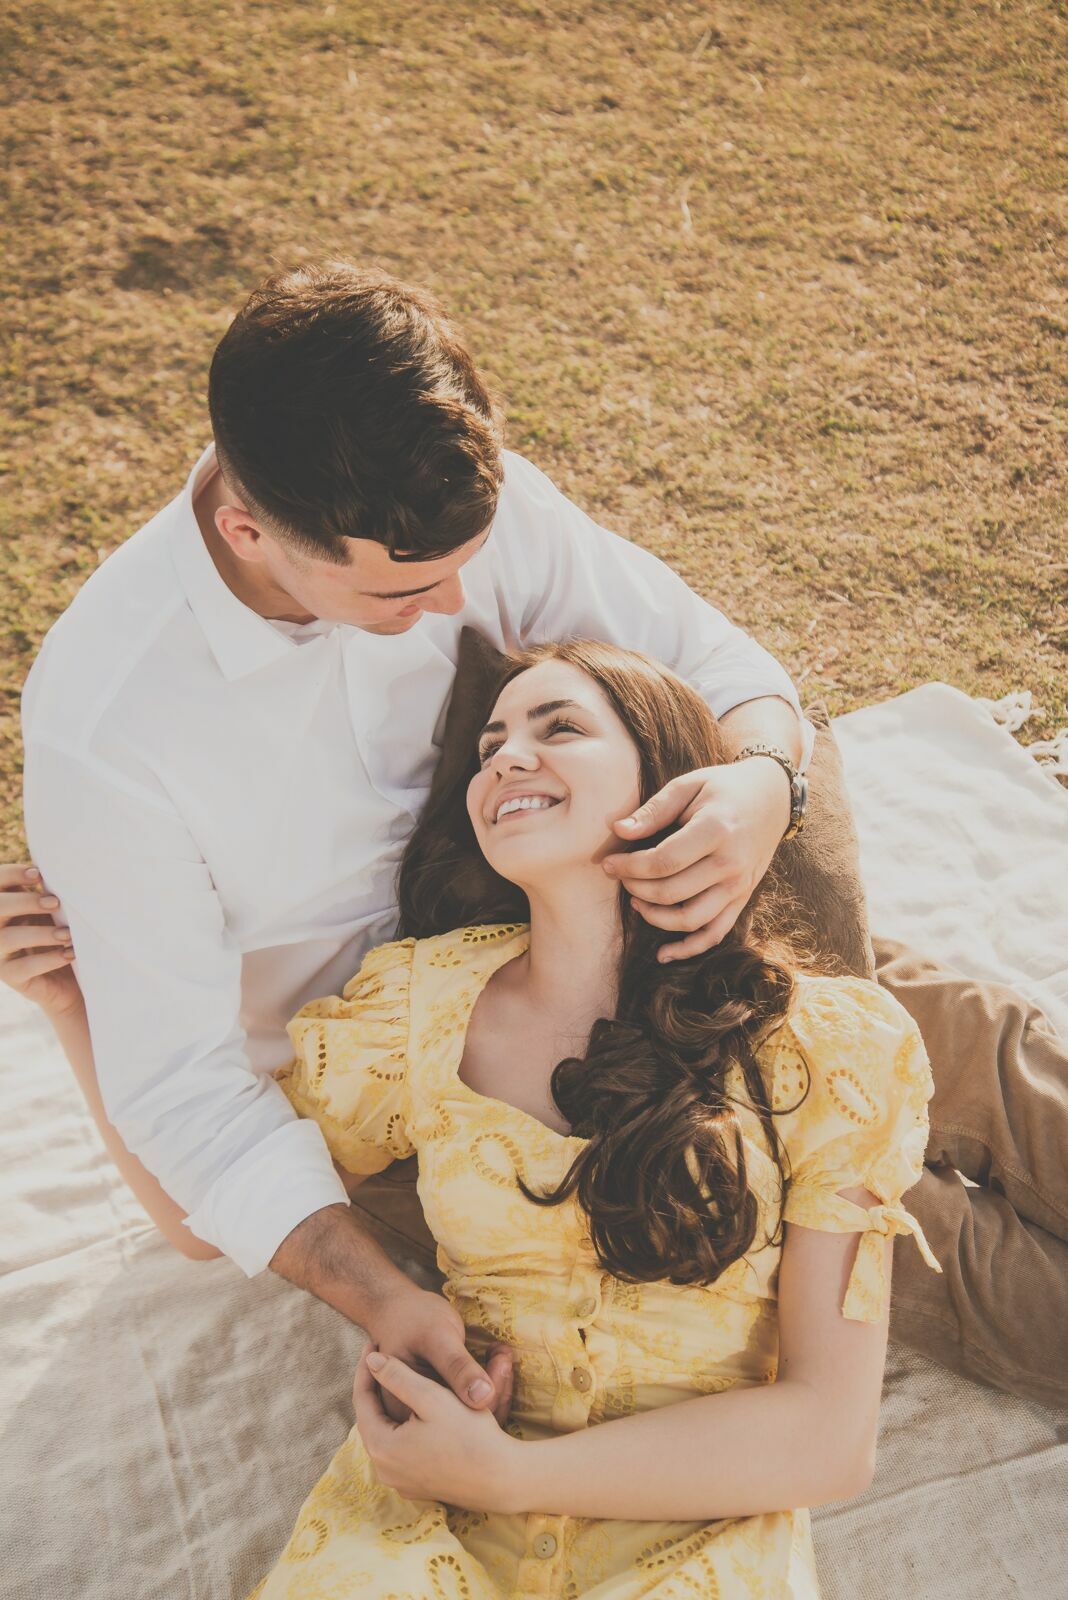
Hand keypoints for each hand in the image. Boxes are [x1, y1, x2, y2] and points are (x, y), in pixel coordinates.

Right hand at [0, 863, 81, 1014]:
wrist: (68, 978)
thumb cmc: (58, 934)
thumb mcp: (52, 911)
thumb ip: (47, 893)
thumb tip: (58, 872)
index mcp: (4, 905)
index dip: (12, 874)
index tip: (38, 875)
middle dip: (25, 902)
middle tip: (55, 903)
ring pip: (7, 938)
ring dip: (40, 933)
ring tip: (67, 934)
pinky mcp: (10, 977)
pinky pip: (23, 967)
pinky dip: (48, 959)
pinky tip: (69, 954)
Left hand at [354, 1347, 522, 1512]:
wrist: (503, 1479)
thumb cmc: (469, 1435)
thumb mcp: (432, 1397)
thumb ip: (398, 1376)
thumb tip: (371, 1360)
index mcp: (382, 1449)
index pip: (362, 1401)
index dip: (366, 1369)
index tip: (371, 1342)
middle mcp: (385, 1471)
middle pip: (371, 1419)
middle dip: (376, 1387)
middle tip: (380, 1357)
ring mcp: (400, 1482)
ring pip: (385, 1435)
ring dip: (388, 1406)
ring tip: (394, 1378)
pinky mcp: (417, 1487)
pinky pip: (400, 1450)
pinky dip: (401, 1427)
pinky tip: (413, 1410)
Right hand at [363, 1282, 513, 1425]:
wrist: (399, 1308)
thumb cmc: (413, 1318)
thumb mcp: (437, 1338)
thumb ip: (458, 1367)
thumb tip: (484, 1398)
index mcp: (408, 1409)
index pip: (457, 1418)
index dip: (488, 1396)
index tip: (503, 1360)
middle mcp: (416, 1419)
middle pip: (467, 1420)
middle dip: (495, 1388)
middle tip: (503, 1354)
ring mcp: (429, 1413)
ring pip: (473, 1415)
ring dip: (495, 1384)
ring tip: (501, 1353)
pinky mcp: (441, 1403)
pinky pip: (470, 1405)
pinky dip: (486, 1384)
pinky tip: (495, 1360)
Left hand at [602, 759, 791, 961]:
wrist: (772, 797)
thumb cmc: (724, 788)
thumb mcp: (689, 785)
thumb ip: (654, 810)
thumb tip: (618, 830)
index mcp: (716, 831)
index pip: (663, 862)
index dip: (629, 867)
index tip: (607, 864)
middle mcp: (730, 864)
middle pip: (672, 892)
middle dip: (636, 888)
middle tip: (619, 877)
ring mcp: (738, 886)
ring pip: (689, 920)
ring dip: (655, 917)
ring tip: (635, 901)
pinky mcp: (742, 899)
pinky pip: (715, 934)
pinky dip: (688, 949)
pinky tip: (662, 954)